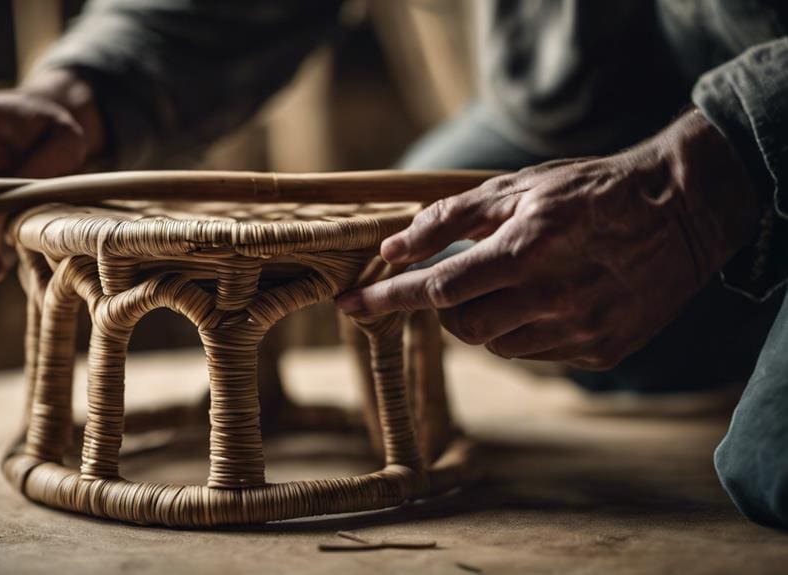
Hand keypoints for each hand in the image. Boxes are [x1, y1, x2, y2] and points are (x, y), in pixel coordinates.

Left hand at [338, 111, 759, 369]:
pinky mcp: (601, 350)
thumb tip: (391, 249)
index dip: (388, 299)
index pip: (437, 289)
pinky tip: (549, 299)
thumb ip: (448, 218)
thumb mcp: (517, 187)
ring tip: (516, 282)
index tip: (349, 307)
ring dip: (486, 318)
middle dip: (445, 306)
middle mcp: (552, 296)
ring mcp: (579, 329)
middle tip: (460, 279)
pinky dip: (524, 330)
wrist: (682, 213)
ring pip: (496, 344)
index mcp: (527, 249)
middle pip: (461, 325)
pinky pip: (535, 354)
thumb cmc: (588, 191)